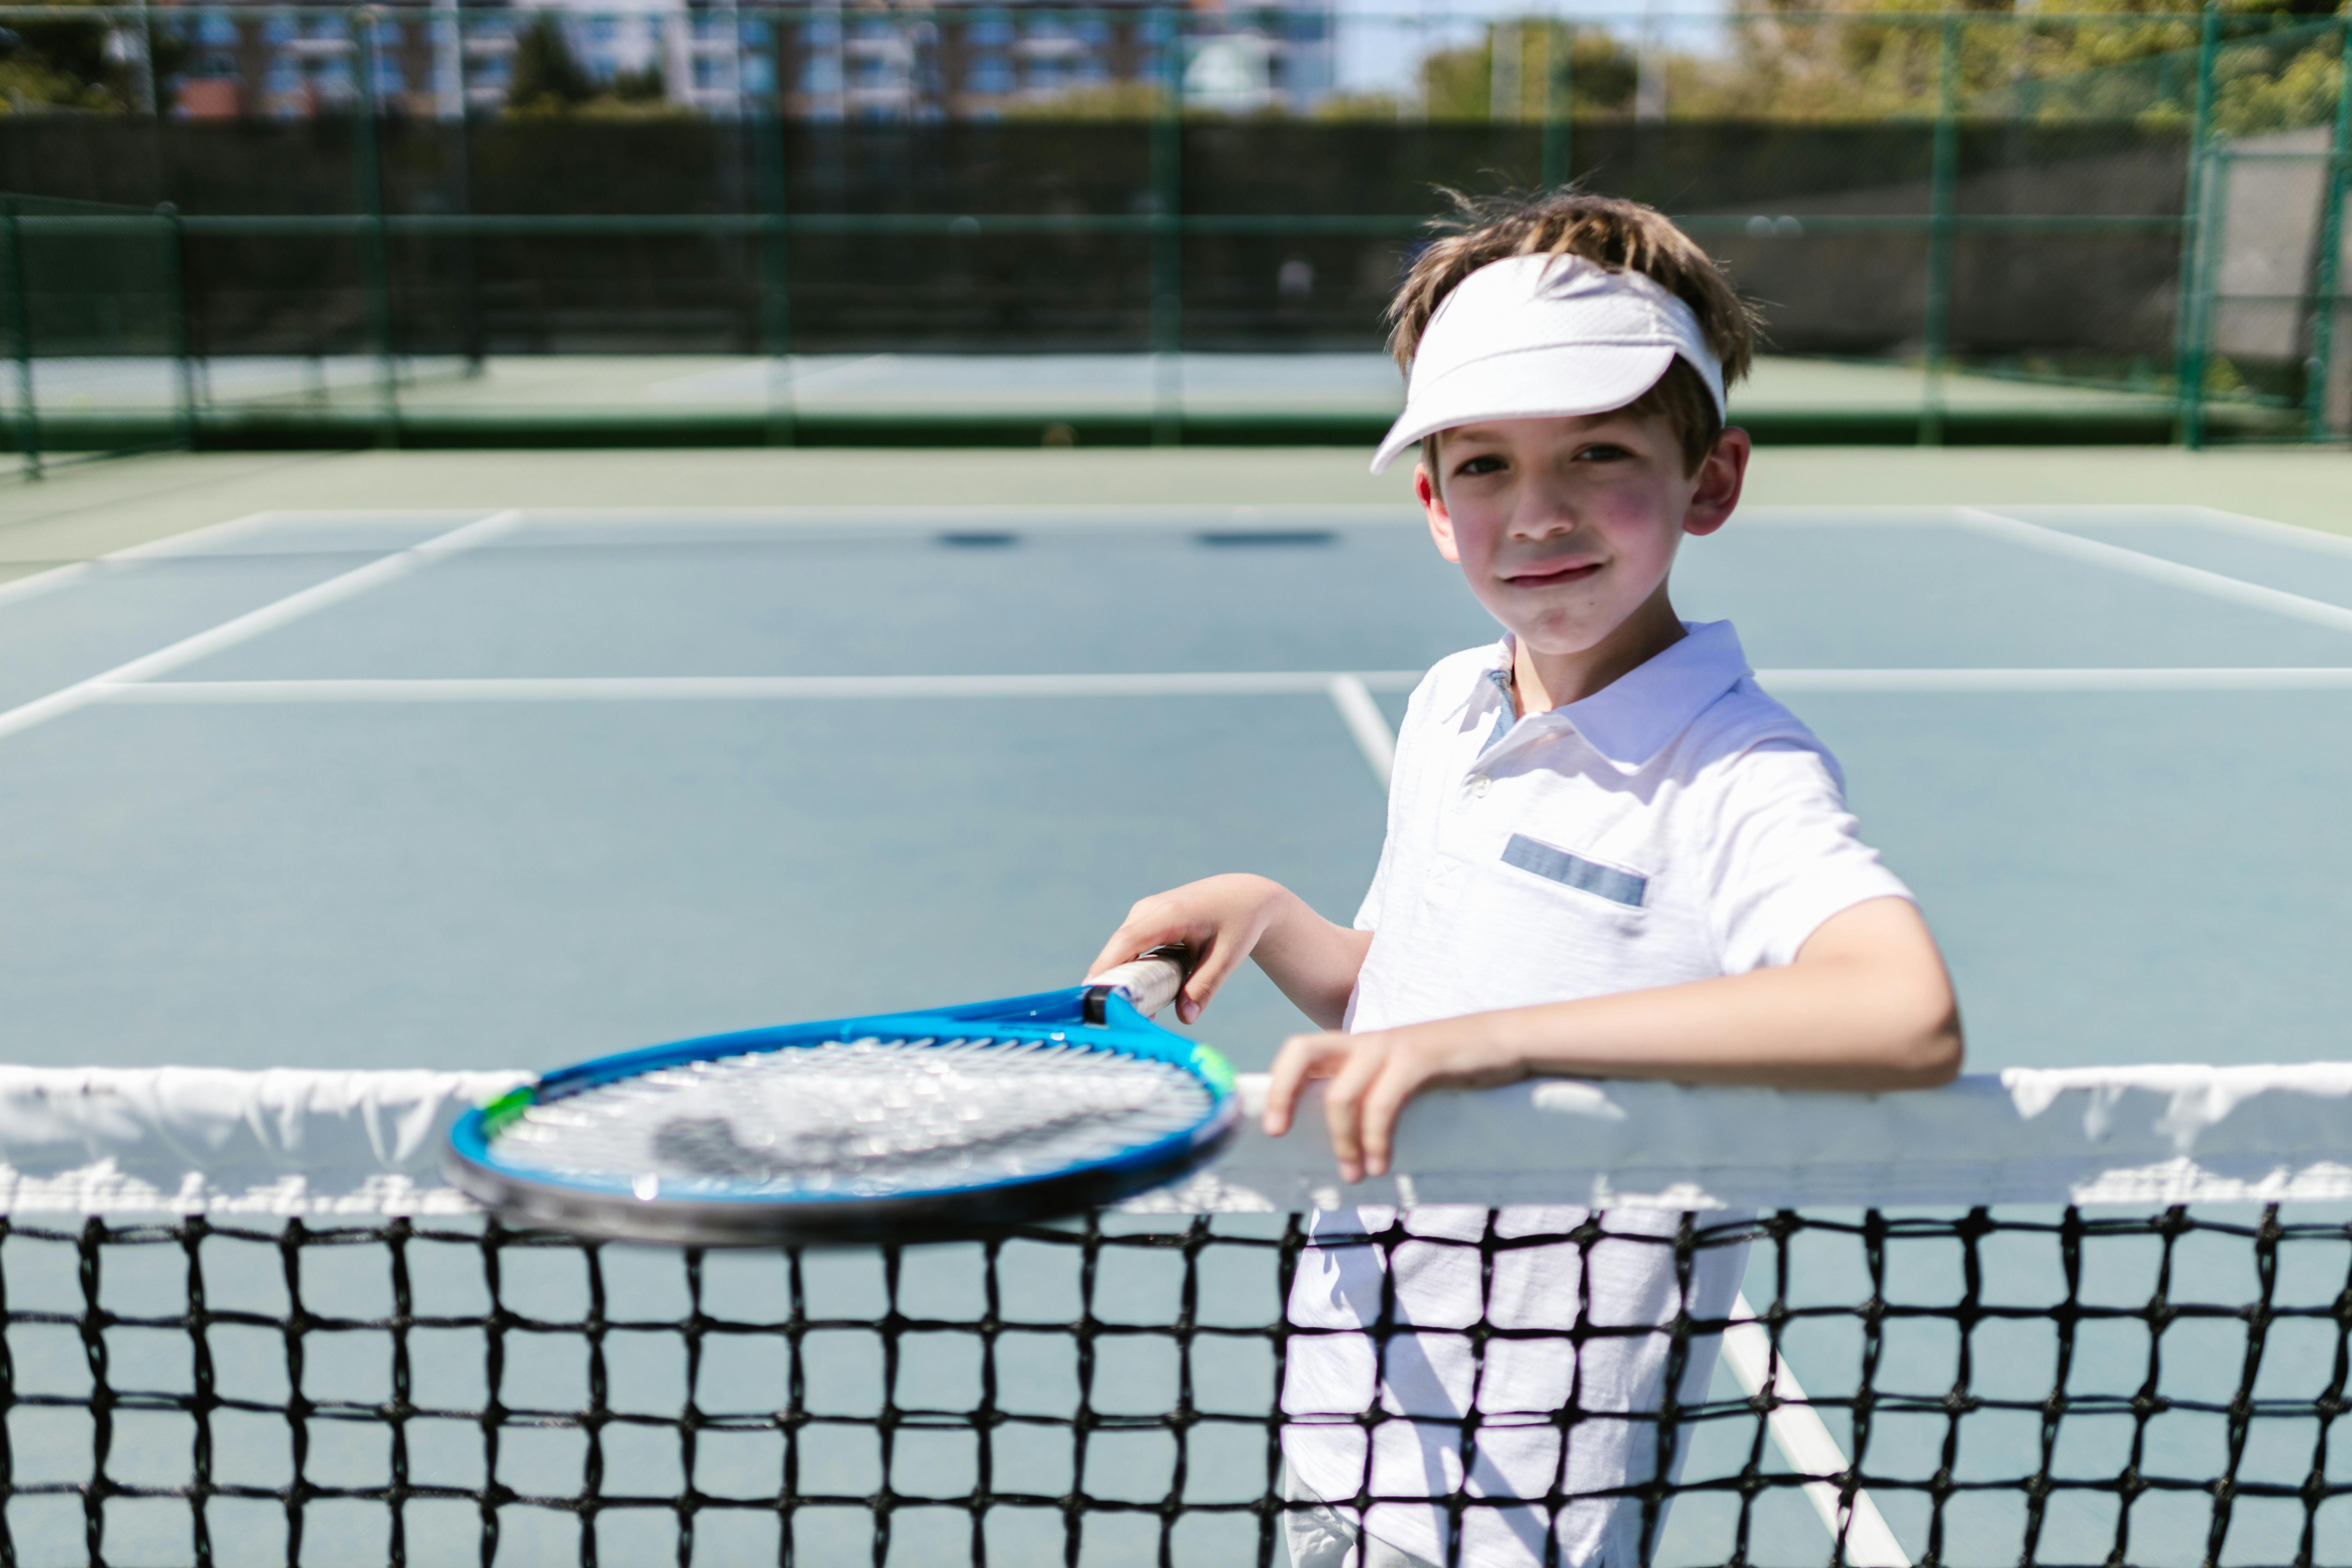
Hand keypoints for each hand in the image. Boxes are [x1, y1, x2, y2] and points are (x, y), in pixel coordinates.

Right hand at [1087, 874, 1295, 1025]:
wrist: (1243, 896)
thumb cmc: (1238, 924)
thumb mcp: (1226, 957)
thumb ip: (1204, 987)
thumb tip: (1186, 1019)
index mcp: (1170, 914)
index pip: (1127, 941)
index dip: (1107, 967)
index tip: (1092, 993)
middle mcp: (1149, 910)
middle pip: (1119, 949)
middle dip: (1112, 982)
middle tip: (1111, 1017)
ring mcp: (1144, 913)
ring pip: (1122, 949)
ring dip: (1122, 978)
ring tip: (1128, 1012)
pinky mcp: (1146, 921)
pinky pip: (1130, 947)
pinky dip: (1131, 969)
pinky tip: (1140, 995)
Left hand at [1262, 1022, 1527, 1182]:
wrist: (1505, 1040)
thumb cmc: (1452, 1069)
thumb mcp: (1402, 1080)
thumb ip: (1372, 1099)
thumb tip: (1345, 1151)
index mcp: (1356, 1047)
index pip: (1300, 1052)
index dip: (1275, 1083)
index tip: (1267, 1126)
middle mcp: (1365, 1041)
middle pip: (1300, 1051)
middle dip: (1282, 1092)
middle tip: (1279, 1133)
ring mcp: (1390, 1046)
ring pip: (1340, 1092)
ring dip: (1341, 1141)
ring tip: (1353, 1175)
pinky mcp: (1419, 1058)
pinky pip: (1382, 1103)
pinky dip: (1374, 1138)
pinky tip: (1380, 1163)